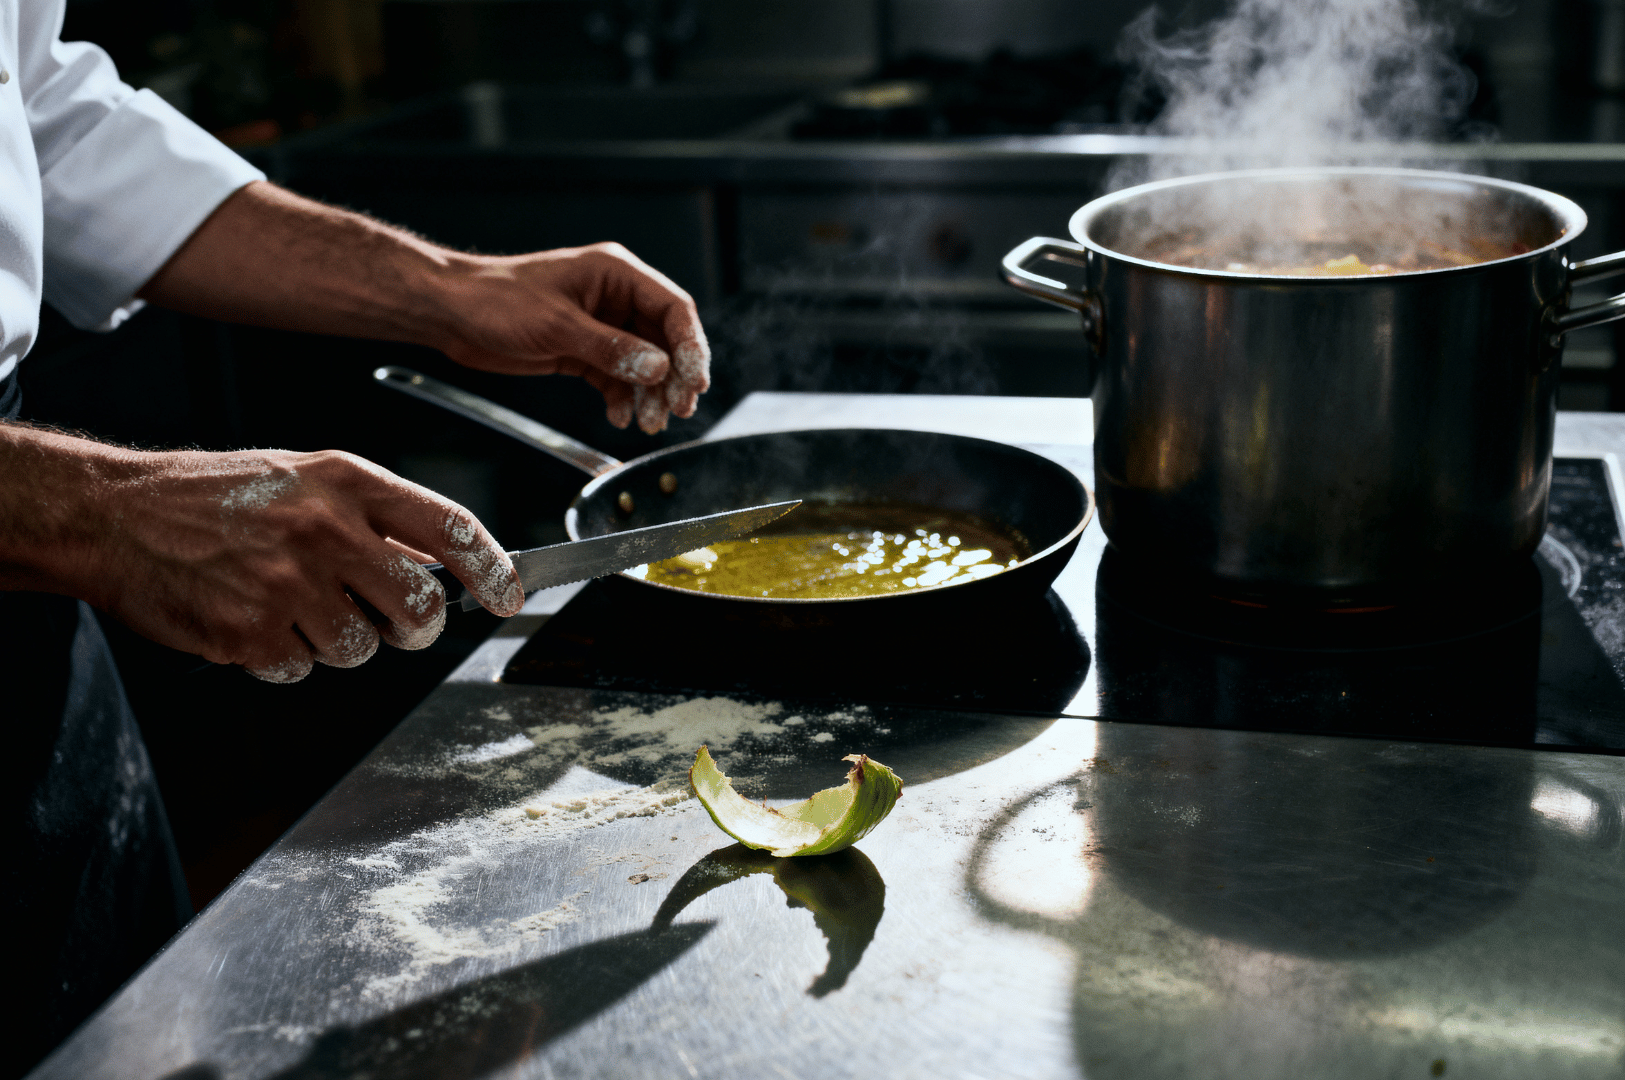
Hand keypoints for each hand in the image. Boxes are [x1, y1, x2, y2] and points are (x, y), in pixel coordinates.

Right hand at [78, 446, 521, 681]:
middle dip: (415, 628)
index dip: (493, 569)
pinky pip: (302, 670)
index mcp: (347, 482)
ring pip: (362, 649)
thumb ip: (376, 518)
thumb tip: (441, 565)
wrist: (114, 514)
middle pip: (419, 607)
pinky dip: (285, 658)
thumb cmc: (214, 496)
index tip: (509, 596)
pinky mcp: (250, 633)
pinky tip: (255, 620)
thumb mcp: (307, 478)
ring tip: (292, 604)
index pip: (450, 528)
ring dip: (339, 642)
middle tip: (389, 620)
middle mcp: (324, 530)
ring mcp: (286, 584)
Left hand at [435, 242, 710, 433]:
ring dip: (649, 394)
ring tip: (649, 422)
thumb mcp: (557, 325)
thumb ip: (611, 348)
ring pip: (643, 362)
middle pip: (664, 339)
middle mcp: (614, 297)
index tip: (695, 381)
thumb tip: (658, 368)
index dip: (690, 345)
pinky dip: (622, 398)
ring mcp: (600, 325)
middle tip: (678, 409)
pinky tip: (619, 416)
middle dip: (672, 377)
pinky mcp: (582, 350)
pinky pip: (616, 376)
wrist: (451, 312)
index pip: (673, 308)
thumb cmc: (496, 300)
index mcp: (615, 273)